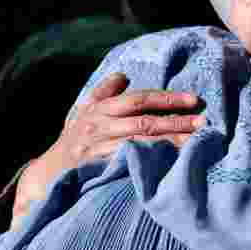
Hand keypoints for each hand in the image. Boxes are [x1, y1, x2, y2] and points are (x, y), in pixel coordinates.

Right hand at [11, 72, 204, 227]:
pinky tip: (171, 162)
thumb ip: (102, 93)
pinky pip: (130, 162)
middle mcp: (100, 125)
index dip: (166, 98)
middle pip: (144, 120)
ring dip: (170, 141)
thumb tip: (122, 76)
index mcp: (100, 109)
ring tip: (195, 141)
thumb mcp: (81, 113)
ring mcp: (100, 147)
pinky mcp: (100, 167)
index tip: (193, 100)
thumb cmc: (71, 141)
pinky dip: (151, 160)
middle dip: (175, 120)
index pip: (139, 99)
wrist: (47, 174)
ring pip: (141, 141)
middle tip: (203, 122)